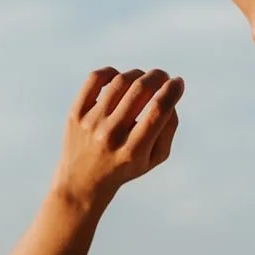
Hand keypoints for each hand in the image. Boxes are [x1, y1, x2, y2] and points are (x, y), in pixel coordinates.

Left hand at [54, 67, 182, 210]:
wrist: (83, 182)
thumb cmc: (125, 166)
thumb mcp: (153, 159)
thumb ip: (168, 129)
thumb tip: (170, 96)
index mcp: (133, 151)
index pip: (157, 111)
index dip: (172, 91)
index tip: (178, 83)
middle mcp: (111, 135)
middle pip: (140, 91)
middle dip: (157, 77)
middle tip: (163, 76)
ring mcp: (91, 123)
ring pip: (120, 81)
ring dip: (138, 74)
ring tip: (143, 80)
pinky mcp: (76, 113)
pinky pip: (95, 79)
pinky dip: (111, 72)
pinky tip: (118, 78)